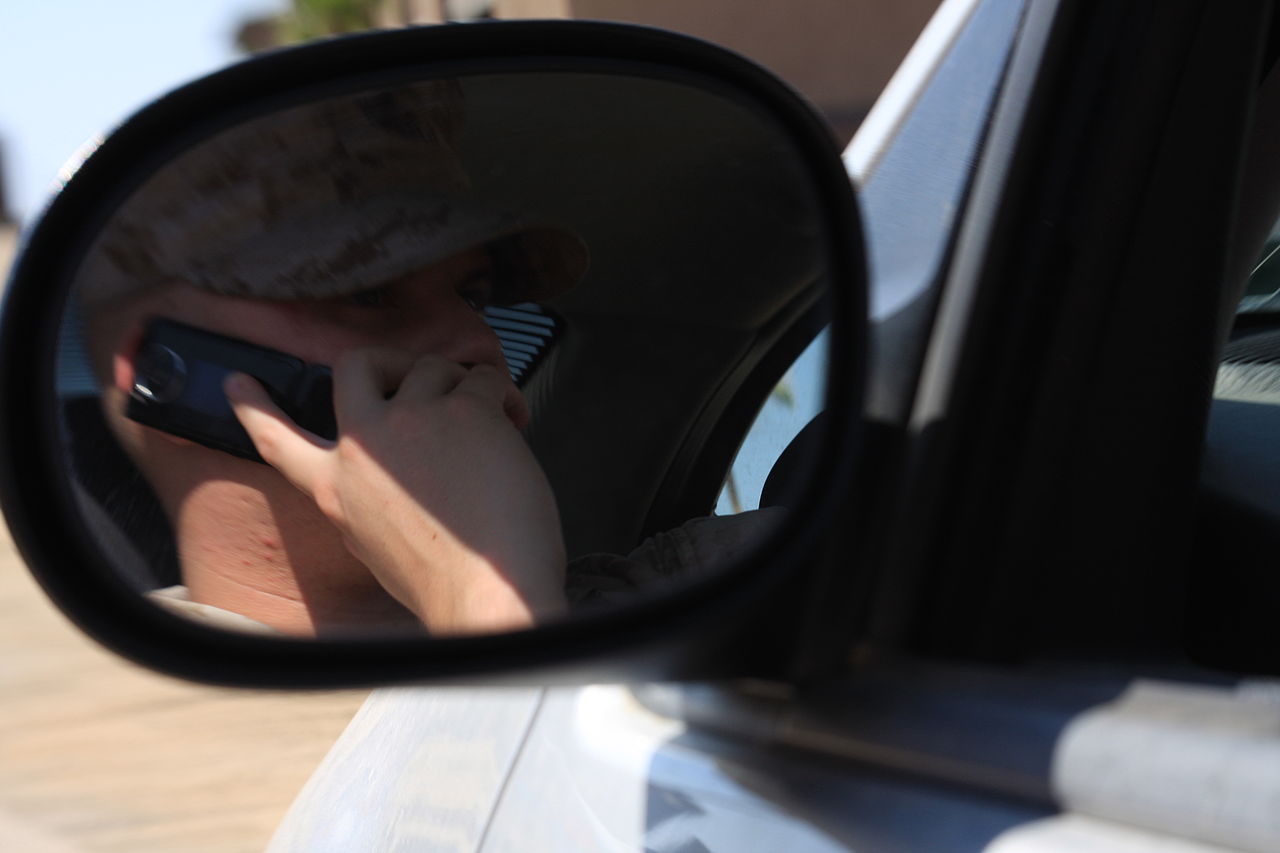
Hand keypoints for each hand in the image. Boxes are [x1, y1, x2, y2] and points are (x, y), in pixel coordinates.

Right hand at [224, 349, 567, 634]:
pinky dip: (503, 395)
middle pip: (356, 366)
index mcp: (336, 488)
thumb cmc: (444, 582)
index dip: (255, 409)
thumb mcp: (372, 547)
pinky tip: (513, 421)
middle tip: (420, 374)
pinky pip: (483, 378)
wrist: (485, 593)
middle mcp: (365, 447)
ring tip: (488, 423)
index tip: (238, 383)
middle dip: (390, 360)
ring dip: (463, 386)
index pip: (278, 441)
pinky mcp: (463, 411)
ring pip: (432, 367)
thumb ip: (365, 501)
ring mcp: (413, 420)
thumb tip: (384, 479)